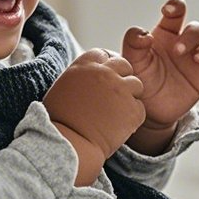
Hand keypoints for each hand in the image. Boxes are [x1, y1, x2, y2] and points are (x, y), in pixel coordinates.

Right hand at [43, 48, 145, 184]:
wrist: (69, 145)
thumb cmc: (59, 121)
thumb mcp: (63, 88)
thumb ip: (80, 77)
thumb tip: (89, 76)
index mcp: (84, 65)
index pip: (103, 53)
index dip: (107, 65)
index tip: (106, 77)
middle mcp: (105, 72)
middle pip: (124, 65)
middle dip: (122, 77)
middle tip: (115, 96)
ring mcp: (121, 90)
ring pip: (137, 85)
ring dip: (130, 97)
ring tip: (116, 113)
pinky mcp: (133, 109)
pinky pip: (140, 108)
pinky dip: (132, 117)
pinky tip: (119, 126)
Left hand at [121, 0, 198, 153]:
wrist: (147, 107)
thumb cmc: (140, 76)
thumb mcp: (132, 59)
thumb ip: (133, 43)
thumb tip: (143, 34)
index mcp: (166, 33)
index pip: (176, 13)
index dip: (176, 6)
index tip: (170, 10)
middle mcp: (184, 44)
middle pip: (196, 30)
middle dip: (190, 36)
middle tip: (178, 51)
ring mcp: (196, 63)